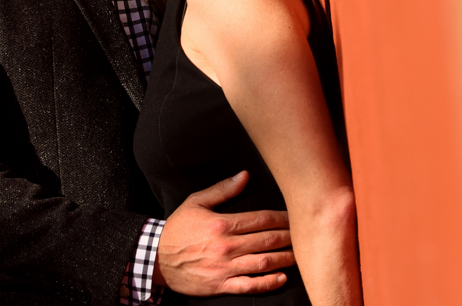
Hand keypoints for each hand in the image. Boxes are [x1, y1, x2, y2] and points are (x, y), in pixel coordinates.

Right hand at [153, 171, 293, 295]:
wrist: (157, 259)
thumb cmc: (177, 229)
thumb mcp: (195, 202)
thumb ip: (222, 190)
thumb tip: (244, 176)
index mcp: (223, 224)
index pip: (261, 219)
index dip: (282, 218)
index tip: (296, 216)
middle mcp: (227, 246)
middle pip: (267, 240)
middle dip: (289, 237)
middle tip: (304, 235)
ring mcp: (226, 268)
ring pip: (263, 263)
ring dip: (284, 259)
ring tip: (298, 256)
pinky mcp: (222, 285)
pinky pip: (250, 286)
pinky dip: (268, 283)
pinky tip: (281, 278)